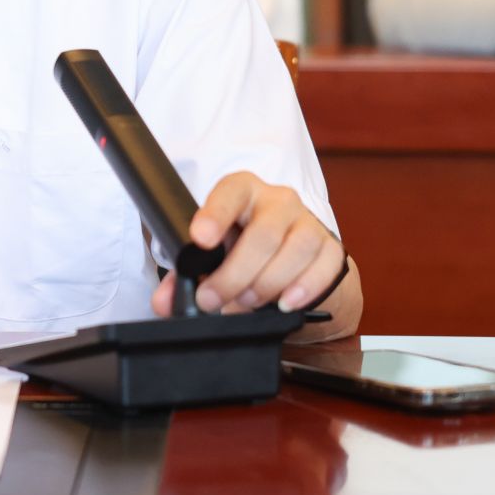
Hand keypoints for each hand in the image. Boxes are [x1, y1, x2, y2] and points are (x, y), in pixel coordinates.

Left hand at [149, 171, 344, 316]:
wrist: (291, 257)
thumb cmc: (243, 248)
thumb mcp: (212, 254)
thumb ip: (184, 276)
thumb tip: (164, 303)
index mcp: (243, 191)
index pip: (229, 192)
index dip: (215, 214)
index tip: (200, 238)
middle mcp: (278, 200)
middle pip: (263, 232)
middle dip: (235, 273)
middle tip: (211, 299)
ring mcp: (307, 222)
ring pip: (296, 248)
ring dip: (268, 283)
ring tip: (247, 303)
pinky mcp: (331, 248)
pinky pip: (326, 266)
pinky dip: (305, 288)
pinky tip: (285, 304)